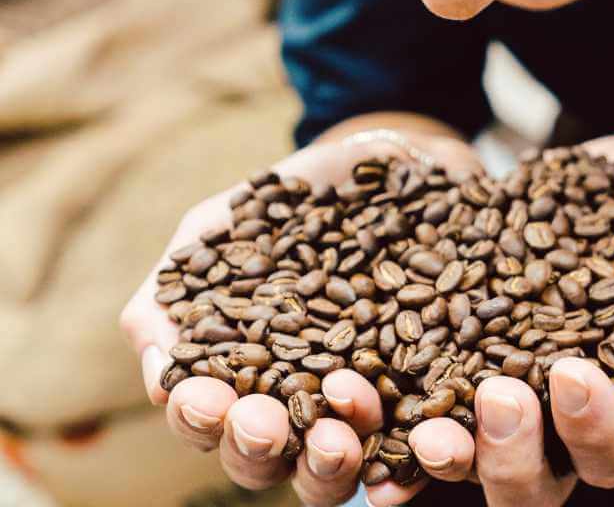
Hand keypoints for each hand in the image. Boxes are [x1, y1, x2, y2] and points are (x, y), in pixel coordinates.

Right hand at [118, 133, 481, 506]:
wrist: (400, 160)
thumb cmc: (298, 200)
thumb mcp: (223, 227)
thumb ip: (175, 289)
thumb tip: (159, 377)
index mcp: (245, 376)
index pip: (212, 421)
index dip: (201, 419)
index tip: (204, 395)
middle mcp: (304, 405)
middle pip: (269, 461)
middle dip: (258, 448)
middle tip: (263, 421)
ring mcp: (374, 406)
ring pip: (342, 468)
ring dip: (330, 465)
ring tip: (338, 435)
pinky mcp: (439, 392)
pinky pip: (431, 442)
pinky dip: (423, 454)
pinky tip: (422, 442)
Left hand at [370, 136, 613, 506]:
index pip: (603, 459)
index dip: (588, 432)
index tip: (576, 372)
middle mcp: (547, 425)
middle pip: (521, 478)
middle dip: (506, 450)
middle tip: (499, 394)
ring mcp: (490, 387)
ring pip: (457, 446)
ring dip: (433, 443)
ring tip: (419, 416)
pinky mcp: (445, 342)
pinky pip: (406, 377)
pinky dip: (378, 390)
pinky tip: (351, 381)